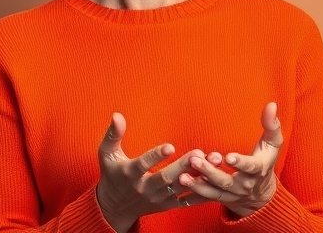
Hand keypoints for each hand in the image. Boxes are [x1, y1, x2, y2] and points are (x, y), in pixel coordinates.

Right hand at [95, 112, 214, 231]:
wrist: (114, 207)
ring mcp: (157, 198)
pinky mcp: (167, 205)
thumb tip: (117, 115)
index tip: (169, 146)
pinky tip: (215, 182)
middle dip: (183, 166)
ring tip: (212, 162)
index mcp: (129, 174)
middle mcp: (144, 187)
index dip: (155, 156)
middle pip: (166, 177)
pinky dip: (201, 193)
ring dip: (197, 176)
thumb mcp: (107, 154)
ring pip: (179, 188)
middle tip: (198, 153)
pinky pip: (186, 201)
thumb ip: (113, 135)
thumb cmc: (112, 175)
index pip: (142, 164)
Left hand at [178, 102, 282, 217]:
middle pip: (226, 181)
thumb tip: (271, 104)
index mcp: (258, 170)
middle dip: (210, 172)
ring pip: (214, 191)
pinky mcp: (220, 198)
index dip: (240, 162)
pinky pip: (206, 197)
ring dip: (197, 184)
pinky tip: (182, 184)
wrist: (261, 194)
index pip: (250, 167)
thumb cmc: (265, 160)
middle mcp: (244, 185)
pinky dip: (194, 192)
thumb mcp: (273, 144)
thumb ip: (271, 125)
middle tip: (194, 160)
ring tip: (182, 176)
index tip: (228, 156)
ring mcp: (231, 194)